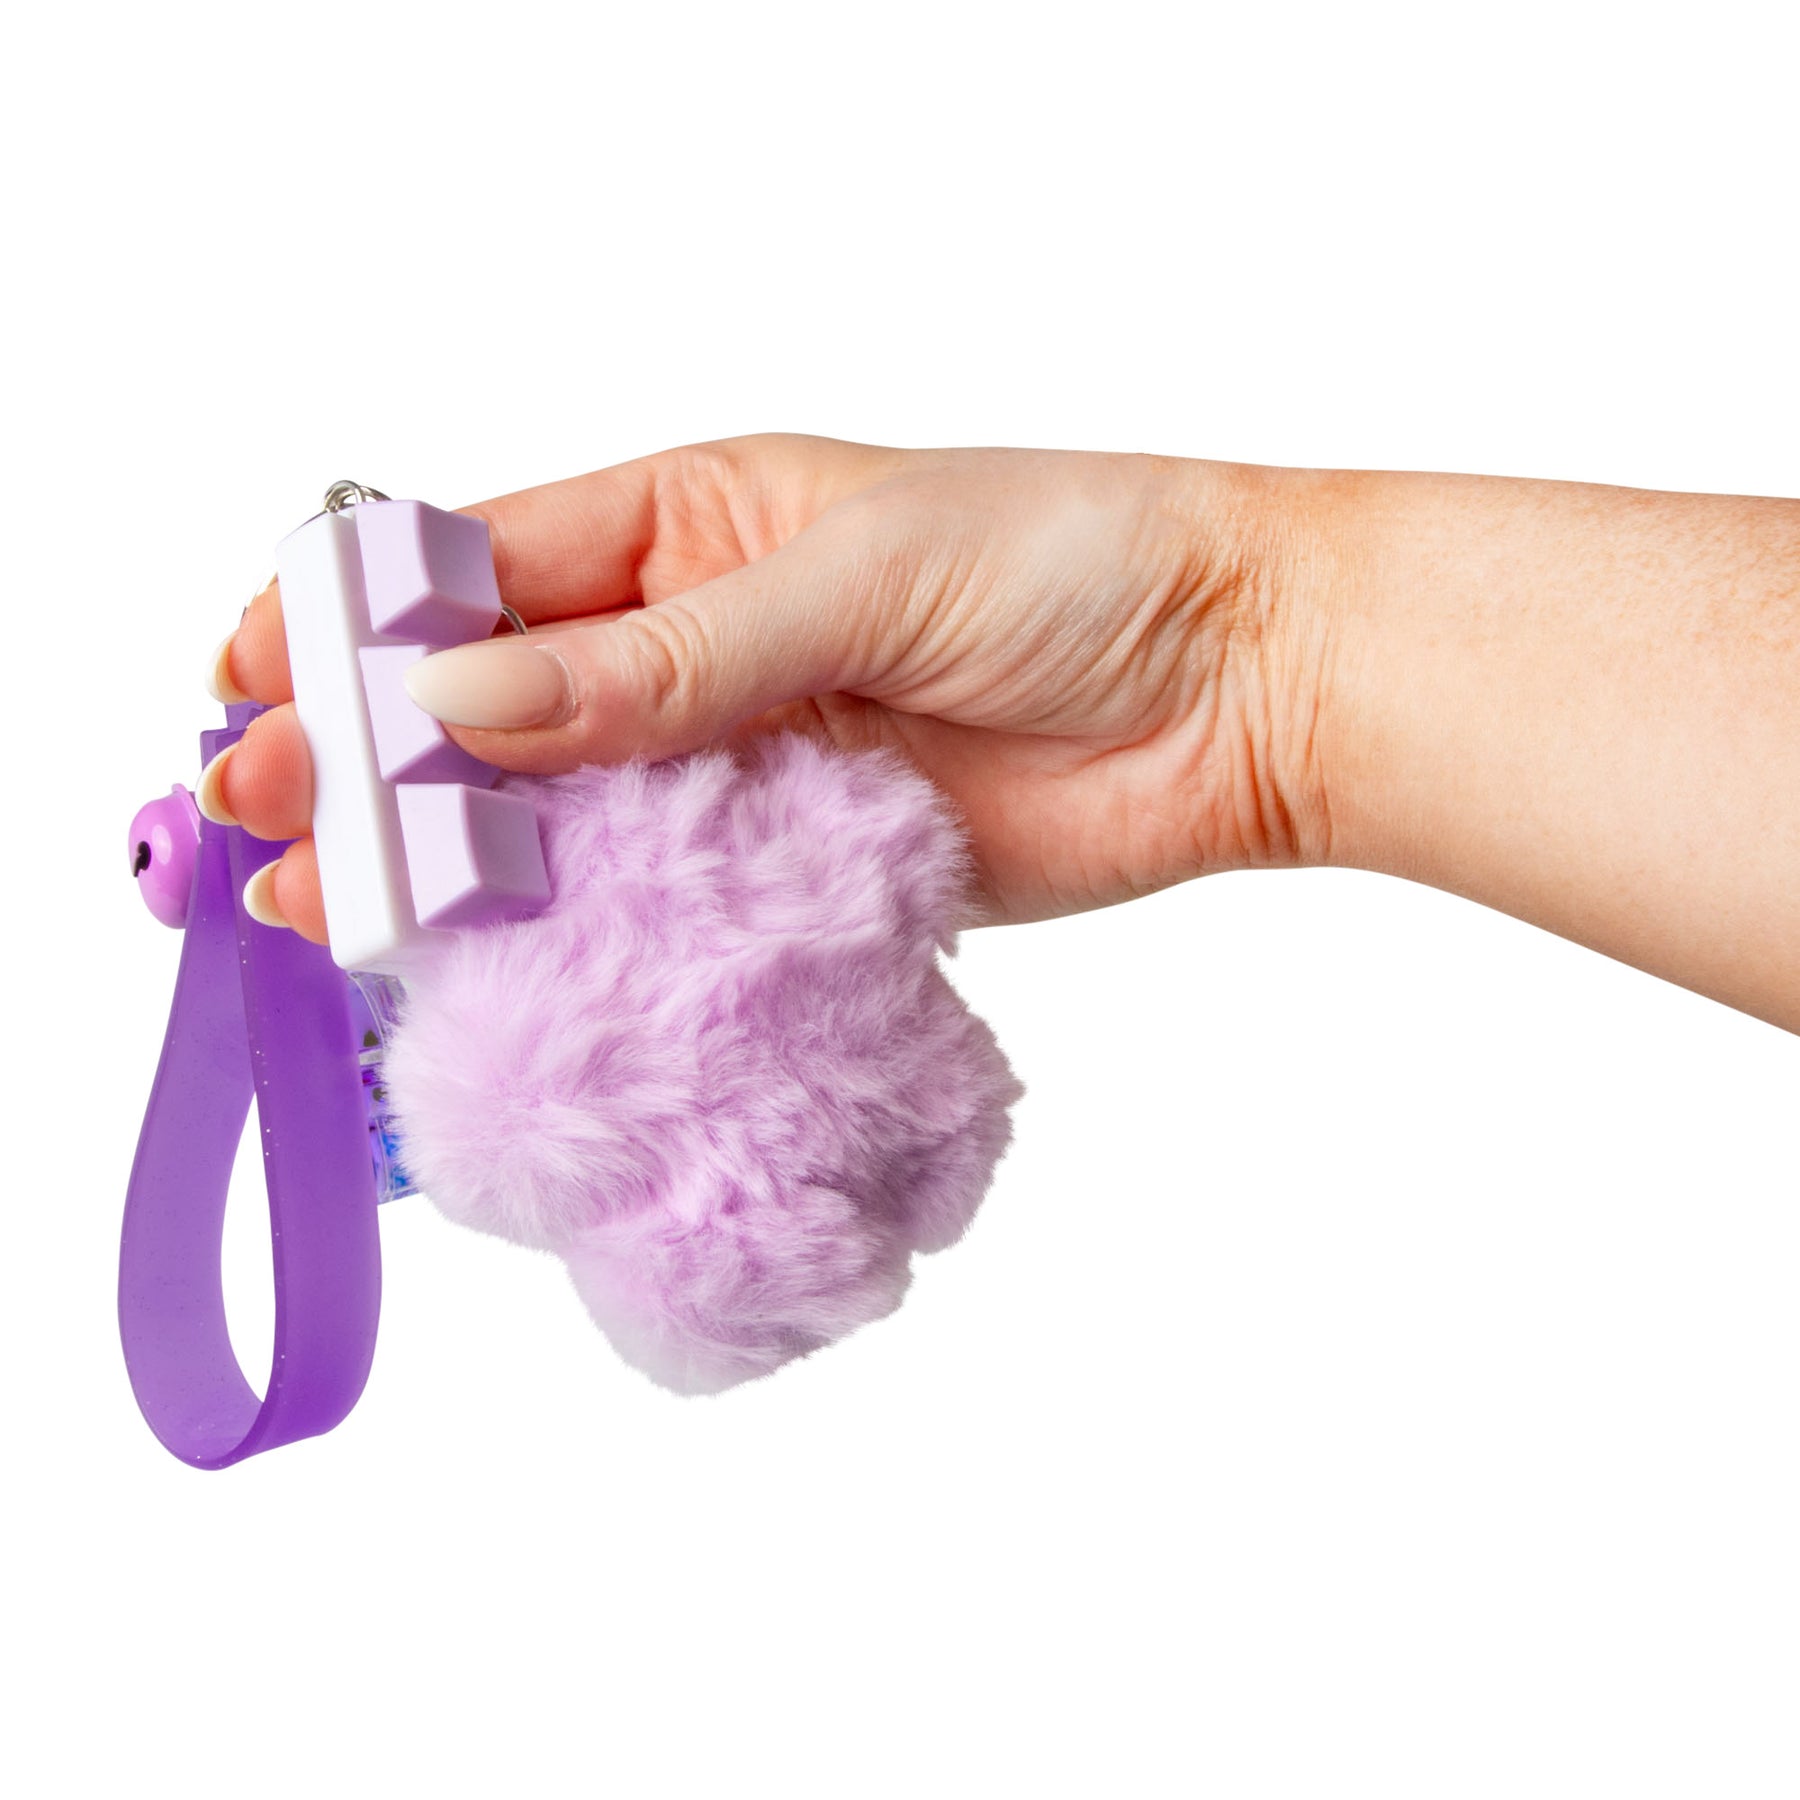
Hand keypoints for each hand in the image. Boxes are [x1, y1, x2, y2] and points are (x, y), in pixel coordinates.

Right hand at [201, 435, 1325, 942]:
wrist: (1239, 688)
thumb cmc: (1073, 566)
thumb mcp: (855, 572)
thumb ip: (661, 659)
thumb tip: (458, 707)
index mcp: (692, 523)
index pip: (481, 567)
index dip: (357, 623)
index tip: (252, 679)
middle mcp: (698, 647)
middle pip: (497, 708)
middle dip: (376, 762)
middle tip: (263, 825)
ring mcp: (743, 766)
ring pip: (562, 821)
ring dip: (457, 868)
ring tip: (335, 919)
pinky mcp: (795, 870)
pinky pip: (662, 908)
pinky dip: (584, 941)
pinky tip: (493, 975)